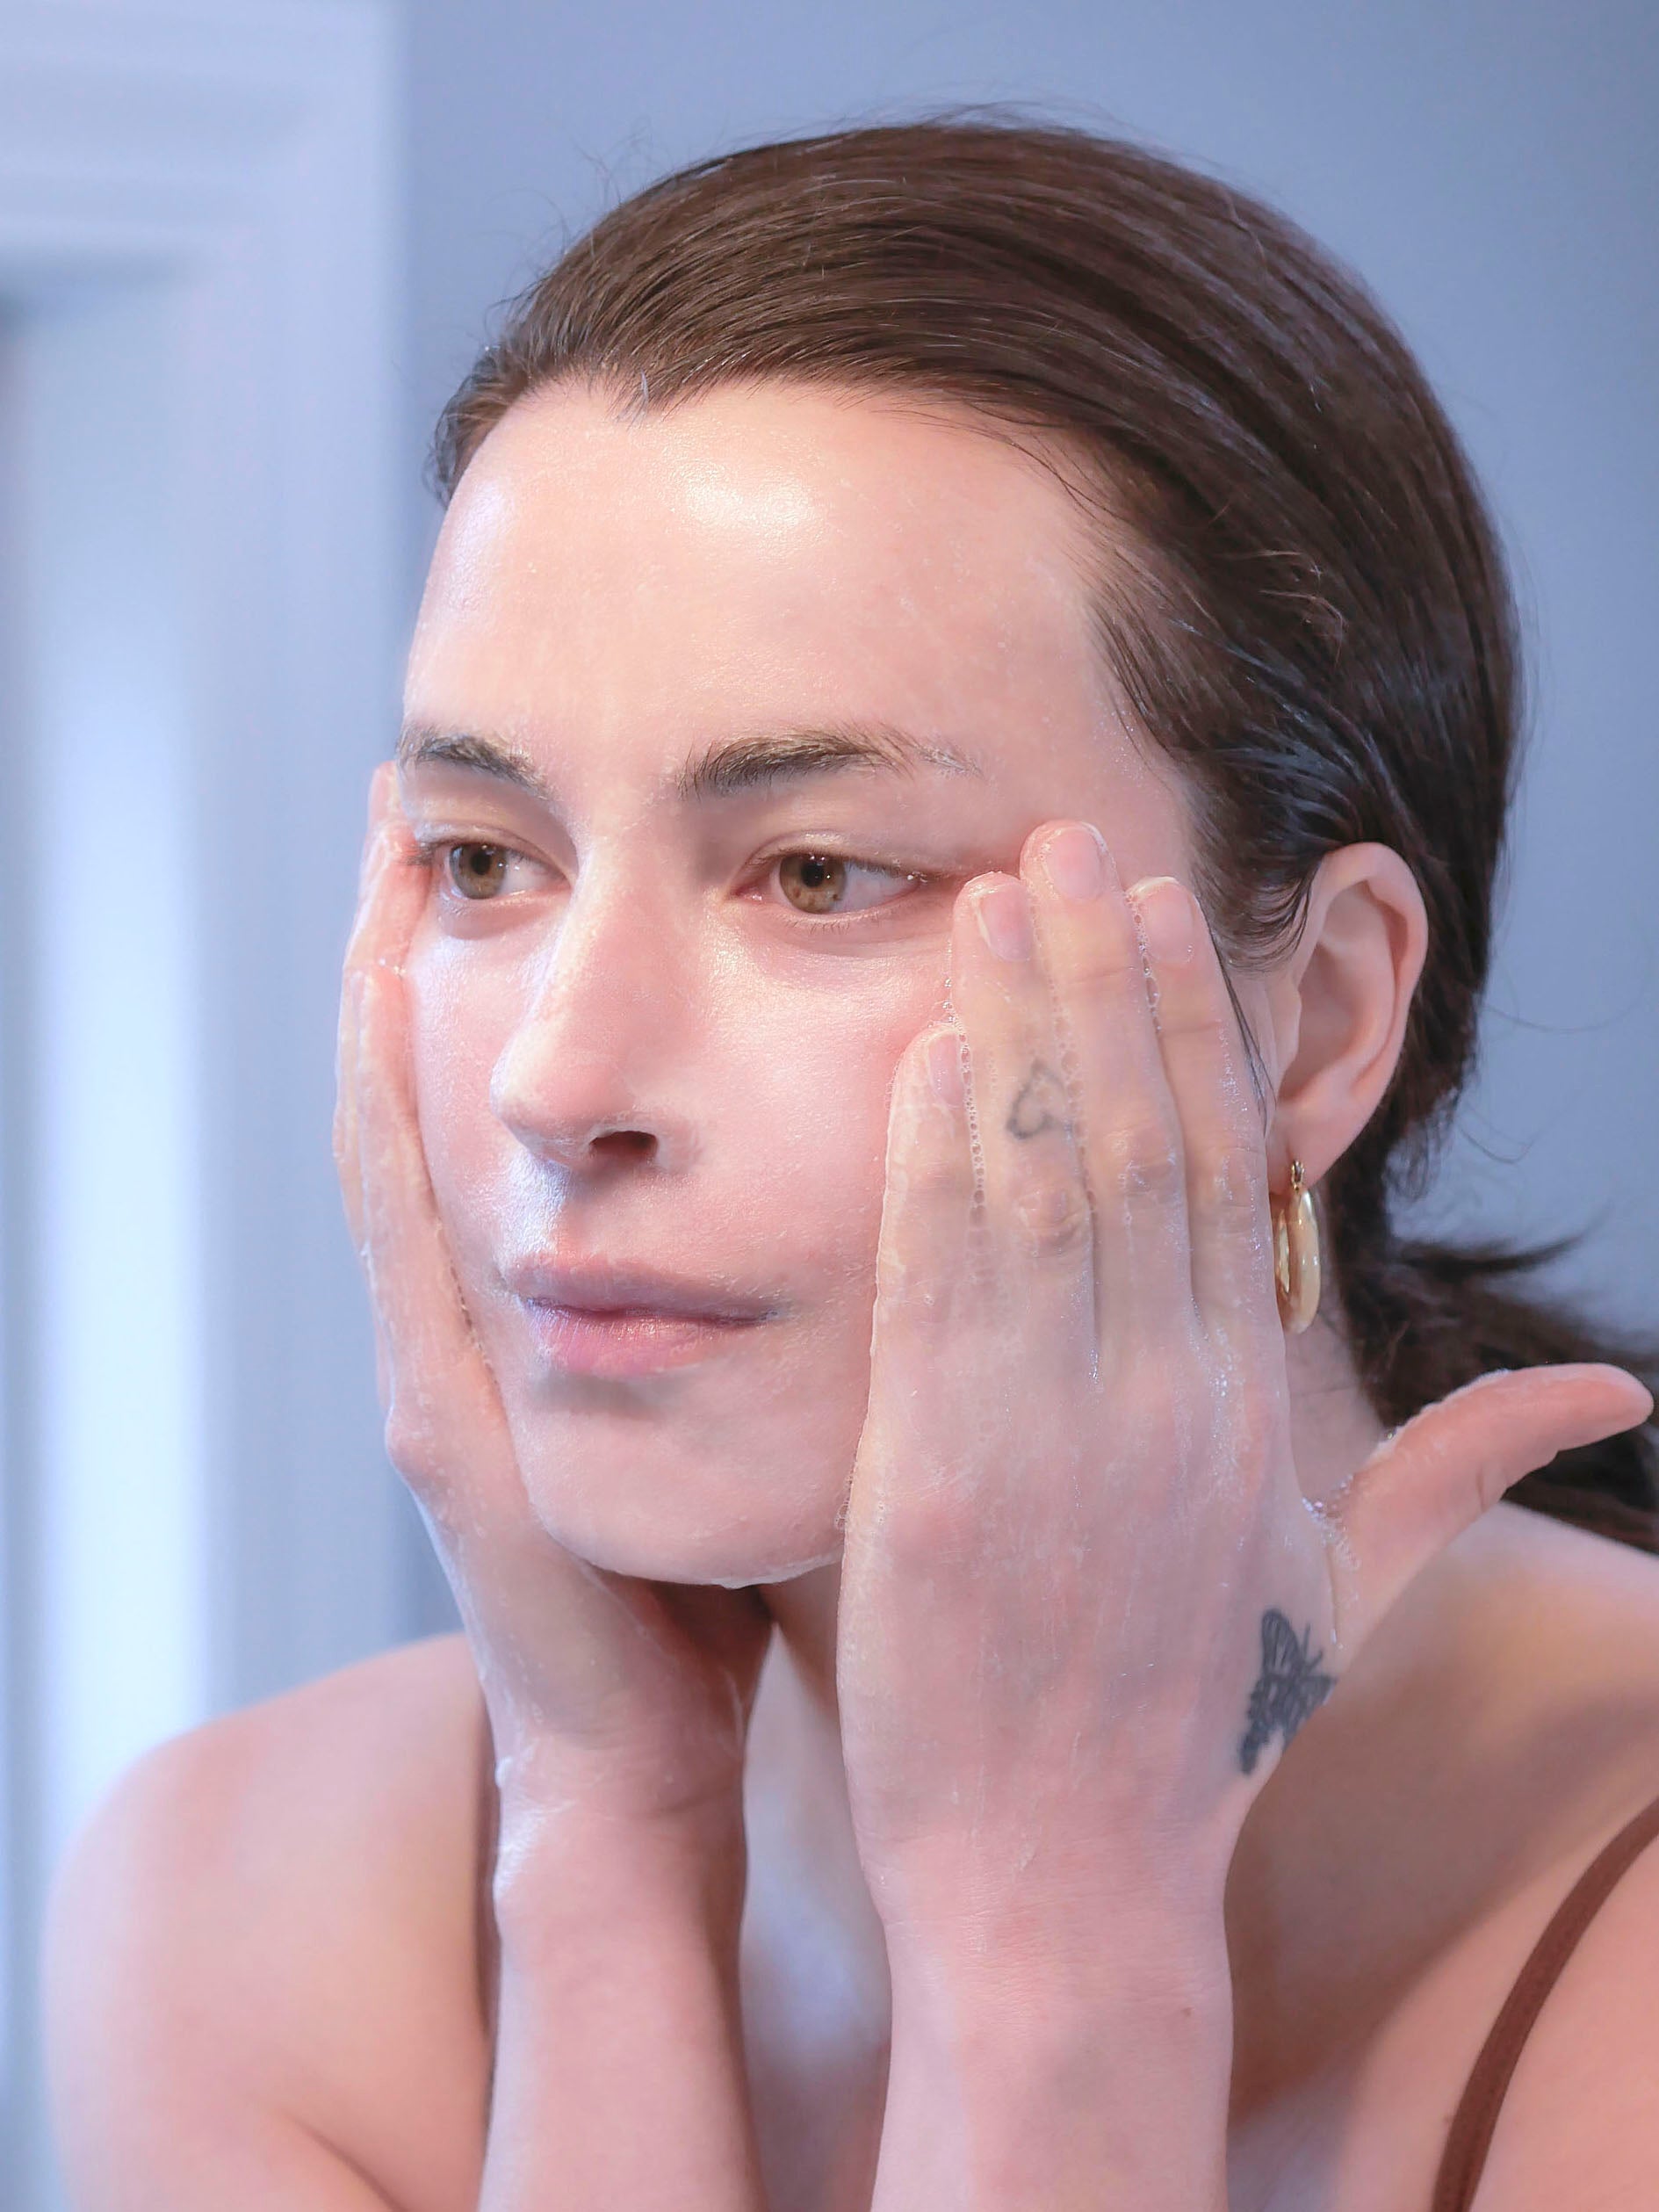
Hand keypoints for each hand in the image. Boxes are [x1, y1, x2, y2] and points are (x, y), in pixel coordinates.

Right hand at [335, 764, 771, 1824]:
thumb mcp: (753, 1384)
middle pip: (438, 1092)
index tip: (535, 838)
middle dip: (424, 945)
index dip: (524, 976)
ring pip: (398, 1138)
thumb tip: (900, 1146)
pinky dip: (385, 1117)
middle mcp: (491, 1314)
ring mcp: (450, 1364)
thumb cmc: (729, 1553)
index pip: (543, 1103)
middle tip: (414, 795)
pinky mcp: (447, 1426)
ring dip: (387, 994)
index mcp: (569, 1301)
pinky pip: (401, 1240)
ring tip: (392, 846)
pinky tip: (392, 1004)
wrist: (651, 1745)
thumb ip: (777, 1273)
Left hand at [835, 818, 1652, 1940]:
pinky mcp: (944, 1477)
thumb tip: (1622, 1393)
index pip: (1231, 1171)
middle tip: (1067, 840)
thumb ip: (1460, 1467)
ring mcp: (1058, 1435)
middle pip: (1142, 1142)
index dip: (1196, 1025)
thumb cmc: (1200, 1725)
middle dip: (1106, 978)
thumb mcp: (1345, 1587)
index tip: (1162, 911)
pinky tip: (926, 1056)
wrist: (1070, 1882)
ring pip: (1046, 1184)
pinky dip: (936, 1161)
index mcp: (1255, 1406)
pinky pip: (947, 1284)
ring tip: (990, 902)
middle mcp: (1171, 1398)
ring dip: (1018, 1028)